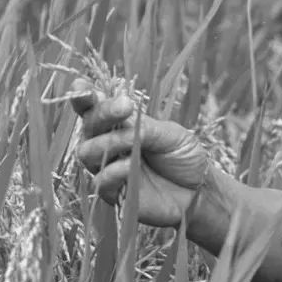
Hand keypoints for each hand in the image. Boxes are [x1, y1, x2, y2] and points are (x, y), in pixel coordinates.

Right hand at [70, 78, 209, 227]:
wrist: (198, 191)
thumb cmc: (184, 157)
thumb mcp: (172, 135)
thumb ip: (146, 126)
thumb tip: (122, 114)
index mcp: (120, 124)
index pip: (93, 107)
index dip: (83, 96)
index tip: (82, 88)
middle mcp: (107, 144)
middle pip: (88, 126)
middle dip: (103, 113)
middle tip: (125, 106)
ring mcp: (107, 168)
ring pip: (86, 152)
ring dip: (107, 143)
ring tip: (133, 142)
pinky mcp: (113, 193)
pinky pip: (100, 180)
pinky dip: (112, 171)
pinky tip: (129, 166)